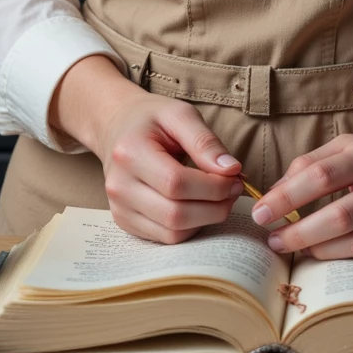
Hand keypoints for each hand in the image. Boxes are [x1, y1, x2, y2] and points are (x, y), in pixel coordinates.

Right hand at [97, 86, 244, 243]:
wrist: (117, 127)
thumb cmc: (151, 119)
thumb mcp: (180, 114)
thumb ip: (205, 142)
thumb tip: (231, 170)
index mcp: (130, 153)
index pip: (176, 183)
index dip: (213, 186)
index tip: (236, 177)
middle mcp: (119, 186)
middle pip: (175, 214)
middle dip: (215, 206)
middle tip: (234, 189)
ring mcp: (119, 208)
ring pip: (173, 233)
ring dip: (206, 220)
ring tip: (220, 197)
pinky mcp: (126, 223)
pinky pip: (166, 238)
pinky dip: (191, 227)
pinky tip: (199, 206)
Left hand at [250, 133, 352, 259]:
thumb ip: (314, 162)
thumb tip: (277, 191)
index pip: (320, 176)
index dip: (286, 197)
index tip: (261, 211)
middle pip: (337, 216)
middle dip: (297, 232)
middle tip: (272, 239)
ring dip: (317, 250)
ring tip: (293, 248)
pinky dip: (342, 257)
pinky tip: (323, 253)